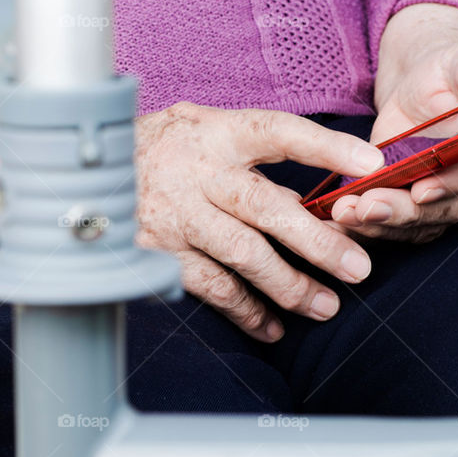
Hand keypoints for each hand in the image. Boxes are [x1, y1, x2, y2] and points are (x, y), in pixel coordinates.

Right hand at [134, 102, 384, 341]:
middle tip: (358, 268)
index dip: (325, 145)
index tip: (370, 162)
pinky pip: (212, 287)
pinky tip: (273, 327)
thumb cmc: (164, 149)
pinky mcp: (161, 253)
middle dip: (316, 242)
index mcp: (218, 133)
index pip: (278, 132)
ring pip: (242, 255)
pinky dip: (246, 311)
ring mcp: (178, 215)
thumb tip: (310, 194)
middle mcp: (198, 173)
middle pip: (265, 207)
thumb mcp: (203, 129)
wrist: (87, 174)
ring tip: (325, 306)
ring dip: (288, 286)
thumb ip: (252, 156)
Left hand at [332, 3, 457, 242]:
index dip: (449, 184)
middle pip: (445, 207)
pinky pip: (397, 227)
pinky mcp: (418, 206)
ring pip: (419, 223)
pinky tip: (342, 223)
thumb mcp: (457, 64)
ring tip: (346, 213)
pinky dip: (369, 228)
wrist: (423, 88)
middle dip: (404, 212)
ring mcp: (446, 197)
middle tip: (366, 208)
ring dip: (381, 224)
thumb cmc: (445, 73)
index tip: (420, 191)